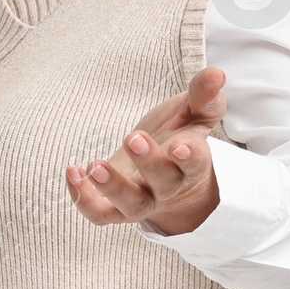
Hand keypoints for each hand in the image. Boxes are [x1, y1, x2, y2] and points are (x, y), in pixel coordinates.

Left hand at [66, 64, 225, 235]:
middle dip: (148, 162)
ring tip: (93, 166)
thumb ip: (203, 95)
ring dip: (112, 188)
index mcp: (191, 163)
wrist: (163, 171)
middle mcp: (169, 187)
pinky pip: (100, 214)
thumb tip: (216, 74)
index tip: (179, 145)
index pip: (195, 163)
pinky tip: (73, 171)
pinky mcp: (116, 209)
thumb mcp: (193, 112)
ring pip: (131, 205)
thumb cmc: (179, 134)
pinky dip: (83, 199)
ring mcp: (142, 201)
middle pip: (164, 183)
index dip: (189, 157)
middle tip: (132, 138)